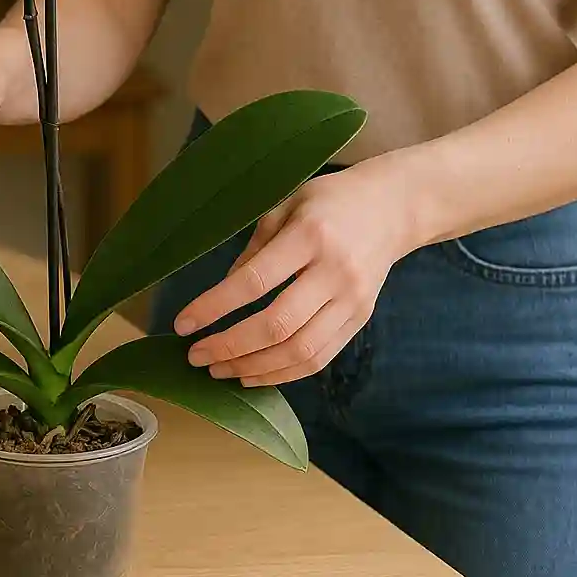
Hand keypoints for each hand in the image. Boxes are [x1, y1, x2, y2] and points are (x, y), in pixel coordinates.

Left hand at [173, 158, 416, 386]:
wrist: (392, 208)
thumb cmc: (330, 202)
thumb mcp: (287, 206)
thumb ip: (254, 249)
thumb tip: (221, 293)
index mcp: (310, 236)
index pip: (255, 281)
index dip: (215, 307)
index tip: (184, 324)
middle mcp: (334, 272)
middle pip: (277, 325)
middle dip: (229, 347)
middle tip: (196, 357)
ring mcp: (352, 300)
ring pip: (299, 351)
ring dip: (253, 368)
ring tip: (219, 371)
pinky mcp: (360, 319)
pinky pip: (319, 358)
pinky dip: (282, 373)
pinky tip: (253, 375)